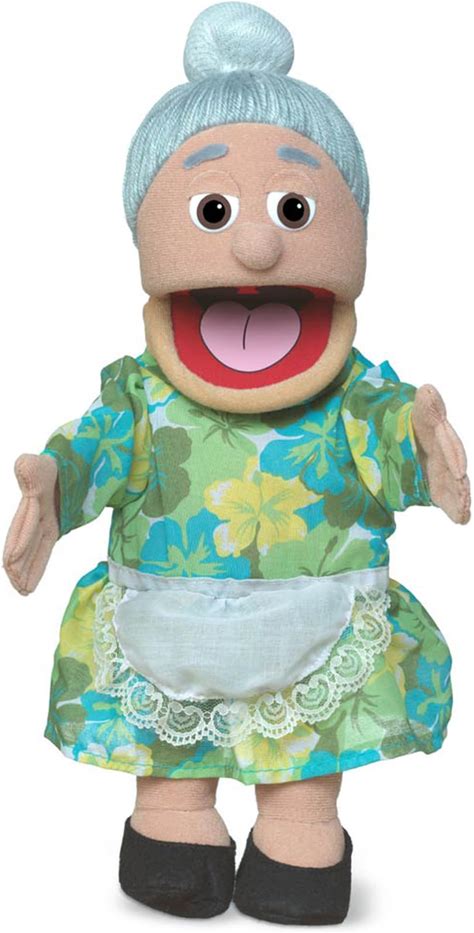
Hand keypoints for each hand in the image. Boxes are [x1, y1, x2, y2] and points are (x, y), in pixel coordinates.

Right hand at [3, 454, 59, 594]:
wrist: (69, 458)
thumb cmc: (52, 460)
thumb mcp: (39, 462)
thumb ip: (29, 466)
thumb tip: (23, 466)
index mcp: (32, 501)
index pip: (20, 528)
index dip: (16, 545)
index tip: (10, 563)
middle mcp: (35, 514)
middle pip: (23, 546)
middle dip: (19, 567)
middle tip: (19, 588)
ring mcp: (43, 520)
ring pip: (32, 551)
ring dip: (26, 571)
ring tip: (23, 591)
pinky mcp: (53, 524)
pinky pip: (44, 549)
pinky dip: (37, 565)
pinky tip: (30, 584)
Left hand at [412, 385, 469, 523]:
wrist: (396, 436)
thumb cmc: (408, 422)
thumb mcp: (414, 411)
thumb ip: (423, 405)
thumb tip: (427, 390)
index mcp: (439, 436)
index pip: (450, 446)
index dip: (454, 458)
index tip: (458, 472)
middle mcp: (444, 455)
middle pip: (456, 470)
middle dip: (460, 484)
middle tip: (463, 496)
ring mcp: (442, 471)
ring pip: (455, 486)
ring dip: (461, 498)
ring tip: (463, 510)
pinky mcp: (438, 487)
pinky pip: (448, 499)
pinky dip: (455, 509)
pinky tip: (461, 519)